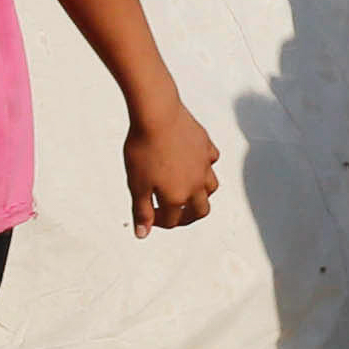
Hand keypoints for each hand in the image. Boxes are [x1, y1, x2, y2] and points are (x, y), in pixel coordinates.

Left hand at [125, 102, 221, 235]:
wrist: (157, 115)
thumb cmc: (144, 148)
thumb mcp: (136, 184)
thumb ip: (141, 211)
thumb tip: (142, 233)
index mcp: (177, 197)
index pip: (172, 220)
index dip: (157, 222)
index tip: (147, 214)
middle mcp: (195, 184)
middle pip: (200, 210)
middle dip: (188, 217)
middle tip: (176, 215)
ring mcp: (204, 165)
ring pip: (211, 188)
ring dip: (201, 195)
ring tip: (189, 191)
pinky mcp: (206, 146)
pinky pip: (212, 160)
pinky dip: (206, 166)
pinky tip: (195, 162)